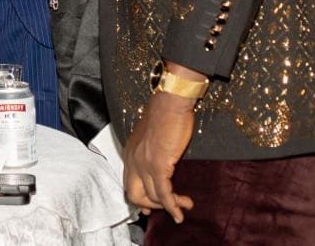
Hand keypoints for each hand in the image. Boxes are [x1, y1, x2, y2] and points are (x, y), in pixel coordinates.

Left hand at [123, 90, 195, 222]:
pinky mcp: (158, 165)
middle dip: (152, 205)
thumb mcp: (151, 139)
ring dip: (170, 206)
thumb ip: (149, 154)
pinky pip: (164, 193)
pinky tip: (181, 211)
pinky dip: (173, 206)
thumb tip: (159, 169)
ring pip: (152, 197)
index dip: (140, 198)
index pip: (128, 183)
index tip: (151, 208)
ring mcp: (143, 163)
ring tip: (186, 204)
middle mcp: (132, 160)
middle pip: (134, 195)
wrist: (170, 103)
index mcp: (129, 153)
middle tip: (169, 207)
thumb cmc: (164, 116)